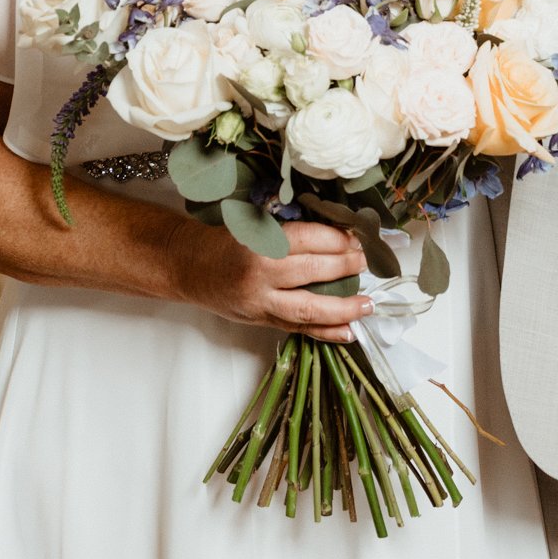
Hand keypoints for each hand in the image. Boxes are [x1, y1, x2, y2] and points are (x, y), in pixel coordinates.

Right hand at [171, 219, 370, 342]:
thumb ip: (290, 233)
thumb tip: (338, 235)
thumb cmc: (224, 242)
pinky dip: (326, 332)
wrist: (189, 268)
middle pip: (312, 271)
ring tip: (367, 304)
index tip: (357, 237)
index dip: (337, 239)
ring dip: (343, 307)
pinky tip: (349, 331)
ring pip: (308, 308)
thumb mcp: (254, 227)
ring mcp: (260, 303)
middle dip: (345, 266)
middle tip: (367, 261)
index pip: (308, 239)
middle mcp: (260, 275)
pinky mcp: (261, 320)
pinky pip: (298, 328)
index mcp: (259, 243)